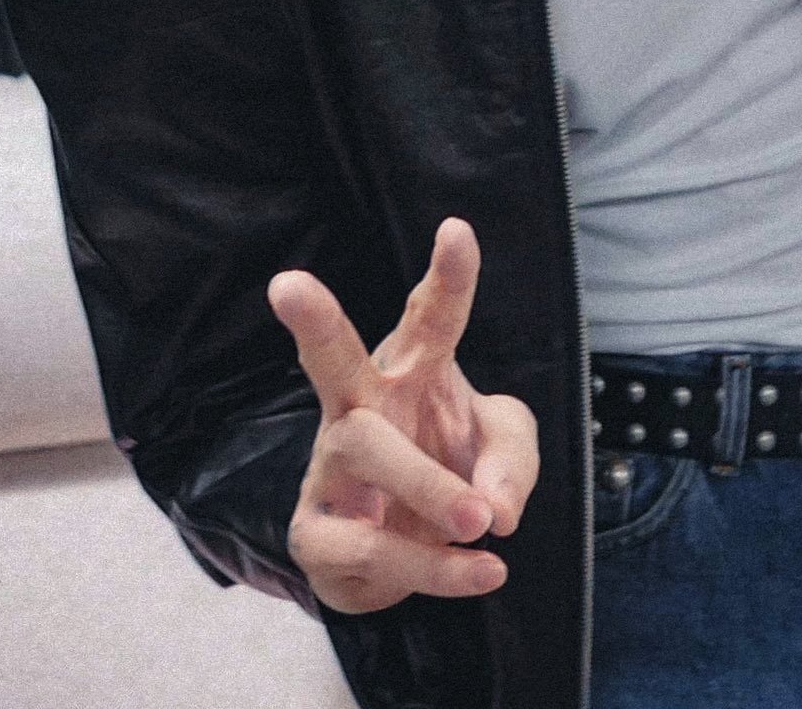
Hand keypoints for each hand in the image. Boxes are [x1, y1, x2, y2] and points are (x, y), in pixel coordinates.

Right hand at [267, 217, 539, 614]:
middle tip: (288, 284)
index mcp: (411, 371)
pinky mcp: (316, 534)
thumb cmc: (452, 471)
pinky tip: (475, 572)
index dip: (447, 275)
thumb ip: (512, 463)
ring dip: (430, 488)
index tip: (457, 229)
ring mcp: (330, 468)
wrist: (407, 557)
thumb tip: (493, 509)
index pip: (430, 317)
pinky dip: (434, 566)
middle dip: (315, 320)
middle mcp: (360, 407)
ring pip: (367, 453)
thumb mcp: (504, 453)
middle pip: (332, 359)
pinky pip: (372, 547)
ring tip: (480, 523)